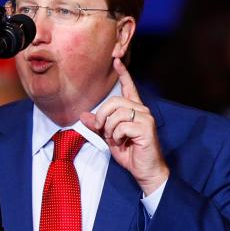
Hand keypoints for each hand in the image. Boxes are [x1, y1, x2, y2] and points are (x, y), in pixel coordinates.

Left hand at [80, 58, 168, 195]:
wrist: (144, 170)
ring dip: (109, 129)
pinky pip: (121, 126)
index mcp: (134, 110)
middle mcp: (142, 110)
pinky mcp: (146, 127)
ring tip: (116, 139)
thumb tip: (83, 116)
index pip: (128, 87)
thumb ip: (98, 125)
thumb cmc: (130, 153)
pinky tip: (123, 143)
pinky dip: (116, 136)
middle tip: (103, 130)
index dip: (123, 74)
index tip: (116, 60)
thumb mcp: (109, 138)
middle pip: (114, 102)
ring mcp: (145, 118)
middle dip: (102, 117)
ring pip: (116, 114)